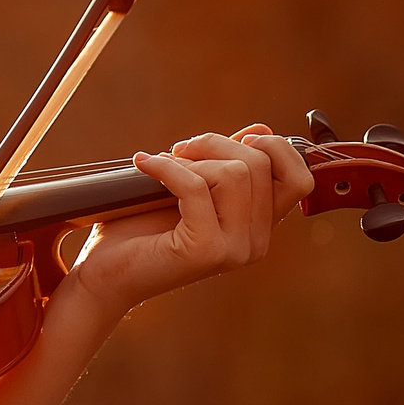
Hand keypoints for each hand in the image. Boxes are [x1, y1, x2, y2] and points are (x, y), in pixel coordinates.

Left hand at [61, 123, 315, 316]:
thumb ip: (228, 163)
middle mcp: (255, 243)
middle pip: (260, 166)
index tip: (236, 140)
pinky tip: (142, 164)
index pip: (299, 179)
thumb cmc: (142, 228)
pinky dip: (165, 167)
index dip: (275, 149)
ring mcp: (234, 250)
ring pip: (233, 174)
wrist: (104, 274)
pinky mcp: (205, 250)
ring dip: (192, 158)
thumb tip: (261, 130)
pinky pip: (195, 187)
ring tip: (161, 163)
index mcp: (259, 228)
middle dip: (216, 144)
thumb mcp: (194, 186)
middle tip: (180, 150)